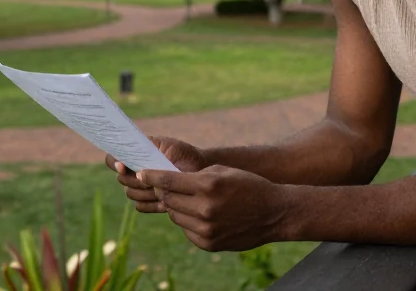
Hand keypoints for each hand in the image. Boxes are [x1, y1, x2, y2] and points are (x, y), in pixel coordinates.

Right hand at [106, 136, 210, 212]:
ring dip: (145, 191)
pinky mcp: (151, 202)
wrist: (201, 170)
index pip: (113, 160)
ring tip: (162, 186)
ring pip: (131, 194)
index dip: (115, 164)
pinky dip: (151, 203)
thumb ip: (144, 147)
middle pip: (122, 180)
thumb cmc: (183, 154)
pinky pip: (140, 207)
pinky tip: (165, 199)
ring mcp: (142, 188)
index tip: (123, 166)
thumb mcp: (164, 145)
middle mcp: (135, 172)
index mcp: (135, 156)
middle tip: (152, 176)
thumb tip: (123, 157)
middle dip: (136, 179)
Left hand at [139, 165, 289, 251]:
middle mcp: (205, 208)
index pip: (168, 181)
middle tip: (166, 186)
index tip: (141, 173)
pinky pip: (186, 230)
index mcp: (208, 185)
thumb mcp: (223, 171)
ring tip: (190, 200)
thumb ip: (195, 175)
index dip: (152, 176)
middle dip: (165, 191)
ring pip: (176, 215)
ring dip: (177, 206)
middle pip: (168, 199)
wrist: (273, 213)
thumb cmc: (248, 185)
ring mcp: (206, 229)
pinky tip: (202, 215)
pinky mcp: (208, 243)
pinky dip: (189, 221)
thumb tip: (168, 180)